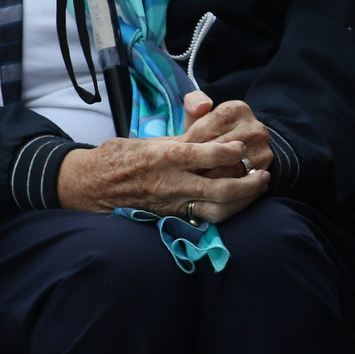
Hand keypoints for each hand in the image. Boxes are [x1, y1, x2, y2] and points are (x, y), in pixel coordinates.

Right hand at [56, 132, 267, 224]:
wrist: (92, 184)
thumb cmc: (117, 156)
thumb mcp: (146, 141)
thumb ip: (177, 142)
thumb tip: (205, 137)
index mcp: (164, 156)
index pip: (207, 153)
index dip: (231, 150)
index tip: (241, 145)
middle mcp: (171, 181)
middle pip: (221, 187)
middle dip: (248, 182)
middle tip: (262, 173)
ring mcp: (172, 202)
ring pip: (218, 207)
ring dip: (243, 200)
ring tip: (256, 188)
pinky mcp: (171, 215)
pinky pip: (205, 216)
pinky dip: (226, 210)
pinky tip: (236, 203)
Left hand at [181, 92, 273, 179]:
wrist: (236, 148)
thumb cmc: (209, 131)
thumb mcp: (198, 114)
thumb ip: (194, 103)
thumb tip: (201, 107)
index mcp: (238, 109)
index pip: (206, 128)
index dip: (188, 142)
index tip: (175, 152)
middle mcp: (256, 129)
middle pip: (219, 149)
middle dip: (197, 161)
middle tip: (179, 170)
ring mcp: (263, 150)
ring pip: (230, 168)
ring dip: (209, 176)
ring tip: (191, 181)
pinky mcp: (264, 170)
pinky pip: (240, 182)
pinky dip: (222, 186)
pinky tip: (208, 189)